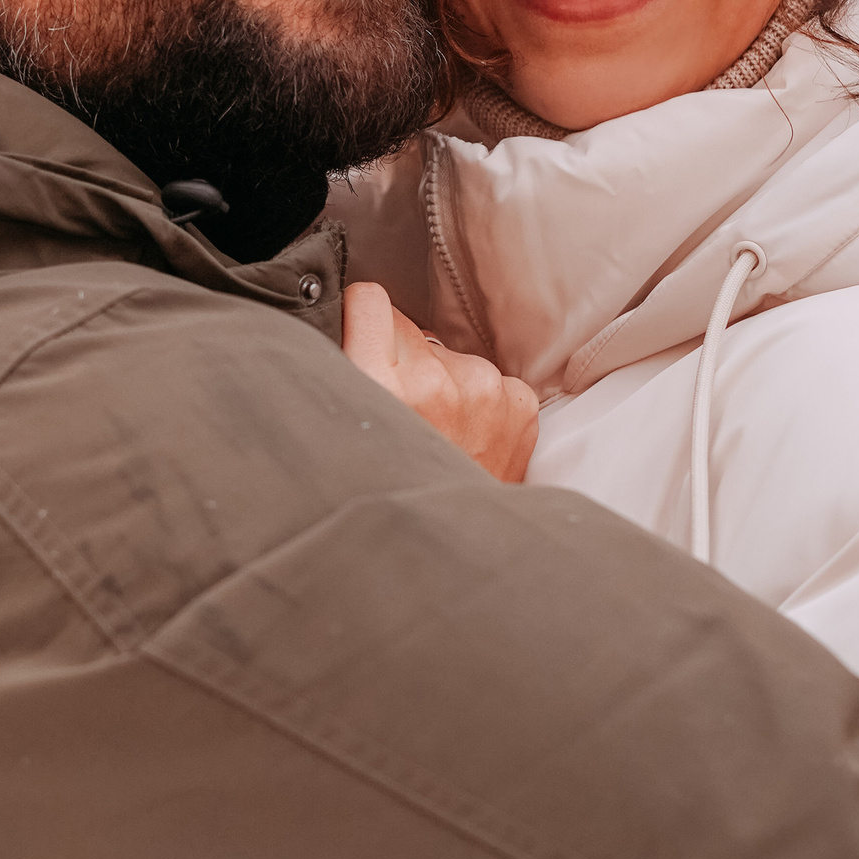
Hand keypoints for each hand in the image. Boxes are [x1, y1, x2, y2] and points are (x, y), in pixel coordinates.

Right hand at [341, 280, 538, 483]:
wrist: (446, 557)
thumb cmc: (386, 496)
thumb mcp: (340, 432)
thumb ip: (341, 372)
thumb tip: (347, 324)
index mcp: (375, 382)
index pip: (370, 300)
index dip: (362, 319)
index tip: (361, 337)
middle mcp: (433, 380)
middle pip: (410, 328)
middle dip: (400, 359)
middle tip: (397, 412)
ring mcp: (482, 390)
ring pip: (447, 354)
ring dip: (440, 382)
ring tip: (433, 435)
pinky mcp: (518, 403)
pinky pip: (487, 376)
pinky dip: (477, 401)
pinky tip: (464, 438)